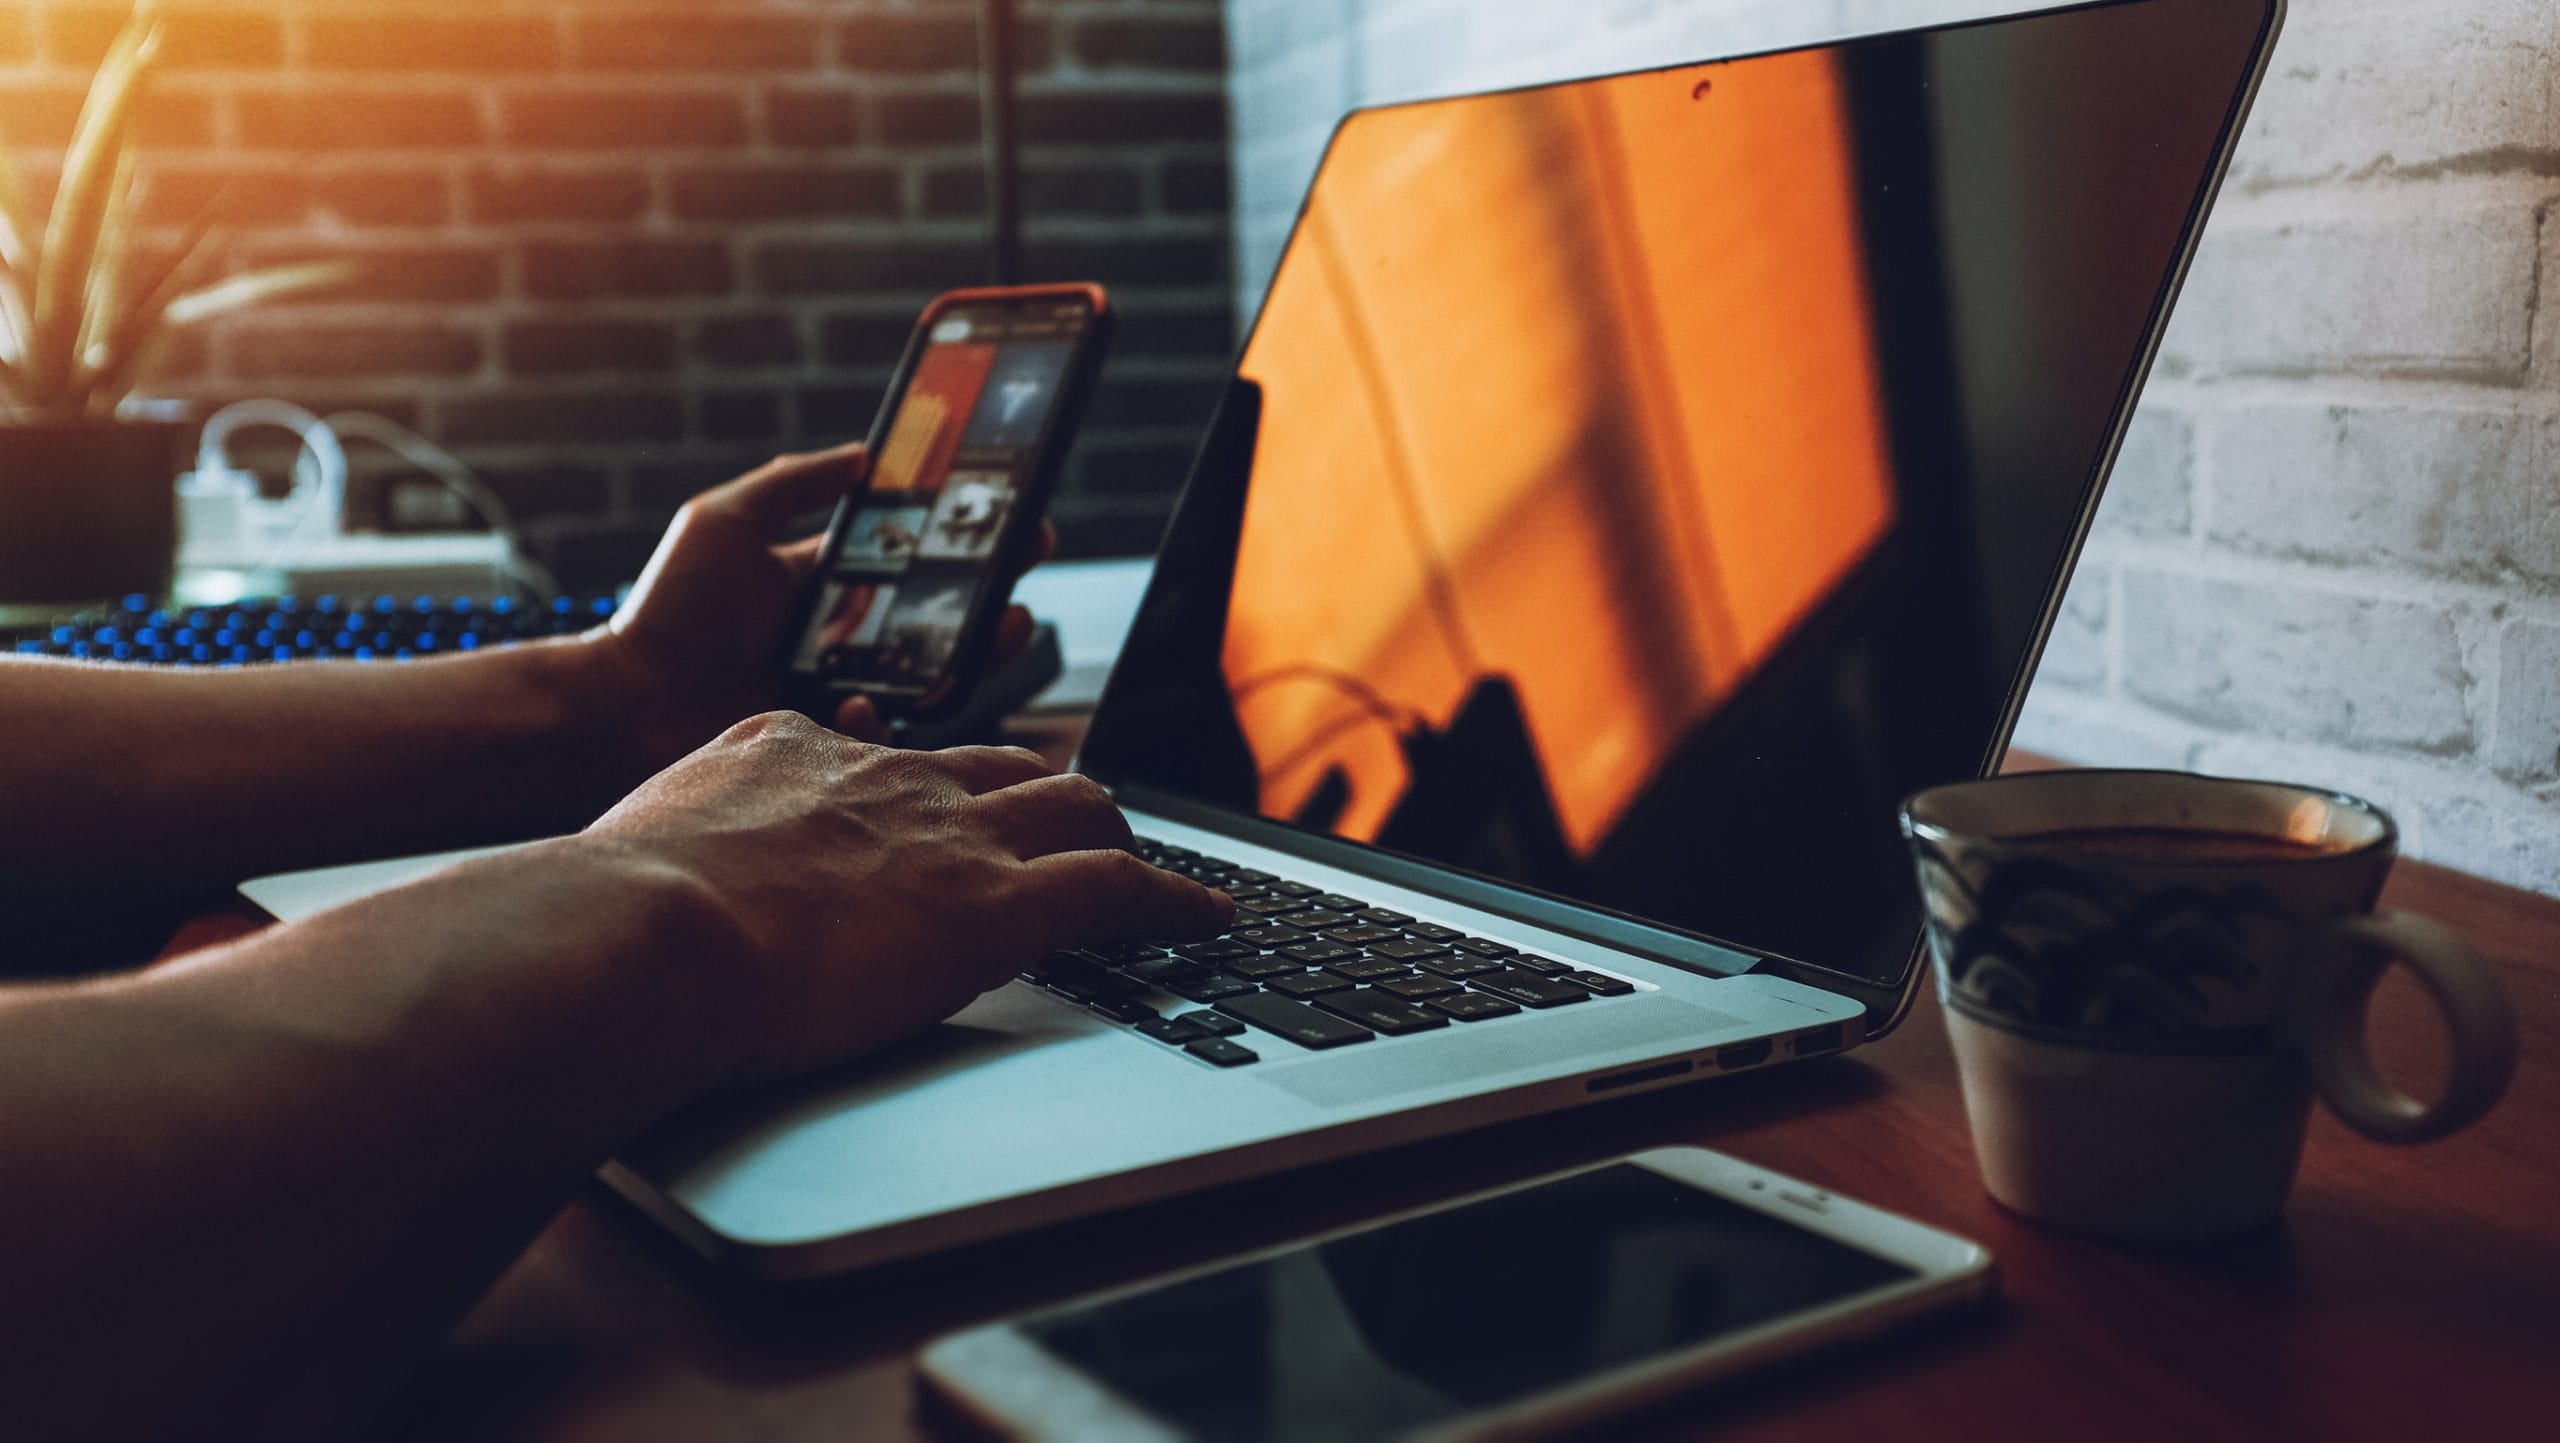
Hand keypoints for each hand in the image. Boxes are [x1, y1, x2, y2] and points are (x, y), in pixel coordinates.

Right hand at [582, 712, 1231, 1082]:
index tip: (940, 797)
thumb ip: (663, 850)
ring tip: (1141, 862)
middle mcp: (887, 776)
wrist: (641, 931)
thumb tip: (625, 894)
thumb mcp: (633, 846)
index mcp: (797, 752)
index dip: (931, 779)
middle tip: (1068, 816)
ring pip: (1074, 807)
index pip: (892, 751)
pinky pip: (1118, 887)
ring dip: (1113, 835)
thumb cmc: (609, 913)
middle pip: (1002, 764)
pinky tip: (1205, 919)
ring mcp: (949, 835)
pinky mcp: (998, 904)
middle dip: (1044, 789)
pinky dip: (1174, 903)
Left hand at [585, 445, 1051, 776]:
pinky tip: (854, 700)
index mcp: (820, 586)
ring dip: (974, 651)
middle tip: (1030, 563)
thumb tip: (862, 453)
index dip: (959, 538)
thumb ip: (789, 485)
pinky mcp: (829, 745)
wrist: (618, 709)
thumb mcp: (721, 523)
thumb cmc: (663, 614)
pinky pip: (882, 734)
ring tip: (1005, 625)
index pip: (907, 556)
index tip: (1008, 511)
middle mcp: (839, 640)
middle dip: (991, 589)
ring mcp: (838, 694)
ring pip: (930, 675)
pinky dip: (877, 718)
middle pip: (936, 614)